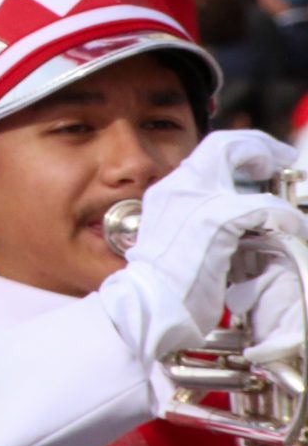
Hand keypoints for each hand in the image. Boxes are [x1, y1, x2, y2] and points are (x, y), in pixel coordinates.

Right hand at [99, 131, 306, 359]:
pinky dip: (286, 216)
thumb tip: (237, 215)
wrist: (151, 301)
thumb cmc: (166, 282)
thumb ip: (200, 218)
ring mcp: (196, 199)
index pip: (209, 152)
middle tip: (282, 160)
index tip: (262, 160)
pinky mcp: (216, 219)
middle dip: (262, 147)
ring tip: (292, 201)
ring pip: (245, 162)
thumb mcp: (178, 237)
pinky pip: (264, 206)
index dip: (241, 150)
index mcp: (169, 191)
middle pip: (226, 144)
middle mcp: (180, 186)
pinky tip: (296, 228)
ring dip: (277, 180)